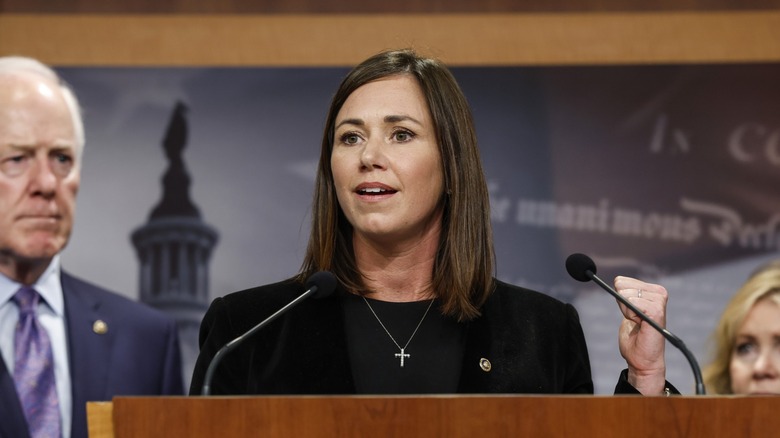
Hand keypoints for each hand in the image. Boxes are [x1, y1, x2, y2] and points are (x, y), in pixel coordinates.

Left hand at [614, 276, 667, 394]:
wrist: (642, 360)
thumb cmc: (635, 338)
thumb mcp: (626, 310)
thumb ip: (624, 294)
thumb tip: (618, 280)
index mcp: (653, 290)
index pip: (622, 281)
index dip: (619, 298)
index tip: (630, 313)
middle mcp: (659, 293)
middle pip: (622, 286)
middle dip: (622, 304)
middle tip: (634, 320)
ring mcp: (659, 301)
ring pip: (626, 295)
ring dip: (627, 311)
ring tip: (638, 323)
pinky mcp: (657, 311)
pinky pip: (633, 303)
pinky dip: (630, 314)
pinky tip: (639, 324)